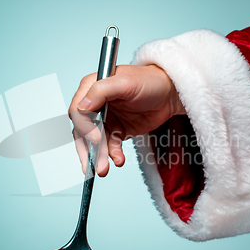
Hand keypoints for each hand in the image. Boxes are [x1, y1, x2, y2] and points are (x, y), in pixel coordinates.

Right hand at [68, 64, 184, 176]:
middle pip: (83, 130)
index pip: (78, 111)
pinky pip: (110, 146)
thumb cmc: (150, 80)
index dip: (84, 126)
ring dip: (98, 156)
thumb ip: (101, 91)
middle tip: (93, 165)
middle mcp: (95, 104)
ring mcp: (106, 118)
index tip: (95, 138)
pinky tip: (118, 159)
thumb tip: (82, 106)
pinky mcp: (117, 130)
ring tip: (104, 169)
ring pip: (95, 142)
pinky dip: (113, 155)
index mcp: (91, 88)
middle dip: (87, 148)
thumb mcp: (125, 82)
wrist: (171, 94)